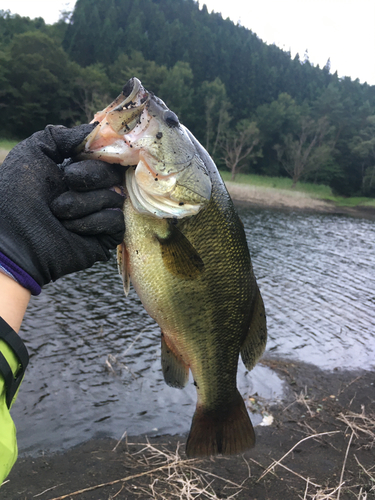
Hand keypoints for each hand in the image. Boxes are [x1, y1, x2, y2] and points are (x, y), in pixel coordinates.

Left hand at [0, 124, 124, 292]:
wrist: (14, 239)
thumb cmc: (18, 194)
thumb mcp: (34, 151)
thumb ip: (62, 135)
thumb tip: (94, 129)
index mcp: (77, 170)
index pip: (106, 155)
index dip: (104, 151)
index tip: (94, 150)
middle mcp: (92, 190)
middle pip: (114, 173)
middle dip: (89, 175)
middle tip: (66, 182)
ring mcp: (101, 214)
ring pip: (115, 197)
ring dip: (83, 203)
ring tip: (59, 213)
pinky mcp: (106, 236)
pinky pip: (116, 220)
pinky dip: (93, 221)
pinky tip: (71, 227)